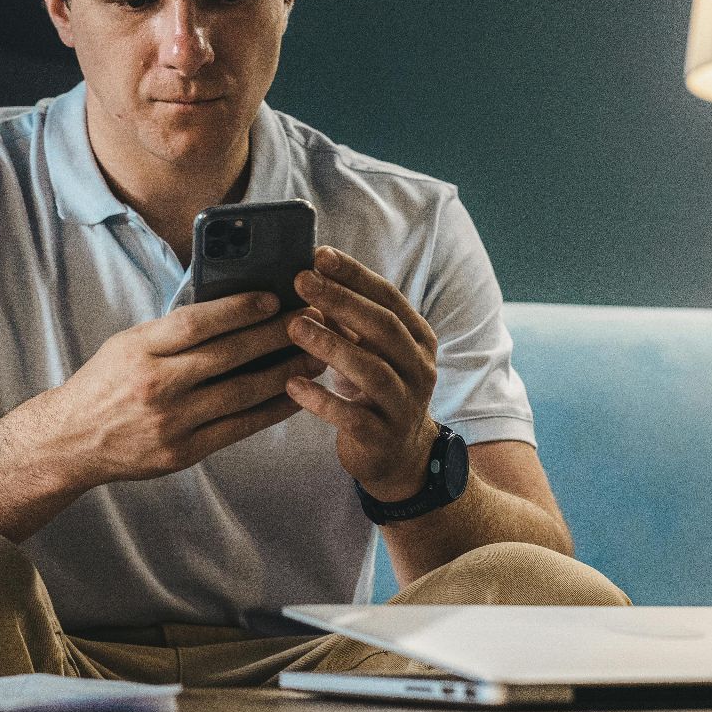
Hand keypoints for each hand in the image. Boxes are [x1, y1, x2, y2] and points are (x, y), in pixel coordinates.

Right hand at [45, 291, 329, 487]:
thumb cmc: (106, 383)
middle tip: (310, 322)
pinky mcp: (182, 452)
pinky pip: (238, 429)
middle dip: (276, 336)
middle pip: (227, 355)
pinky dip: (271, 411)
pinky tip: (295, 396)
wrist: (71, 440)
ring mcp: (171, 422)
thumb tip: (232, 309)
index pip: (196, 322)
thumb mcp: (128, 344)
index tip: (274, 298)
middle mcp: (155, 385)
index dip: (239, 308)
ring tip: (315, 358)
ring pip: (241, 393)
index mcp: (139, 349)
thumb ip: (172, 331)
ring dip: (285, 374)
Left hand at [283, 245, 440, 501]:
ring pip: (371, 370)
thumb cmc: (376, 391)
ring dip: (331, 345)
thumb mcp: (369, 351)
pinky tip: (292, 383)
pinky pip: (352, 416)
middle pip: (383, 327)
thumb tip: (308, 276)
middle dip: (341, 300)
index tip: (319, 254)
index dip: (355, 275)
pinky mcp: (382, 437)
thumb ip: (346, 320)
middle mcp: (419, 368)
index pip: (388, 297)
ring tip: (293, 326)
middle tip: (300, 281)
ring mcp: (404, 404)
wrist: (401, 457)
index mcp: (418, 339)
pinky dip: (321, 399)